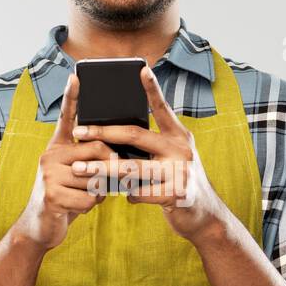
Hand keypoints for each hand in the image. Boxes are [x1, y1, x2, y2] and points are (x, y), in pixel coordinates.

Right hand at [14, 72, 116, 251]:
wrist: (40, 226)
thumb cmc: (66, 197)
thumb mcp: (76, 175)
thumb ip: (89, 161)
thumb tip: (116, 154)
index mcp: (57, 147)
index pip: (65, 118)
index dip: (71, 97)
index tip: (76, 76)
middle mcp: (49, 155)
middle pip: (96, 149)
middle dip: (110, 167)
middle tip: (109, 181)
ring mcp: (48, 174)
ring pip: (95, 177)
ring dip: (98, 192)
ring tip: (83, 197)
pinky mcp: (51, 195)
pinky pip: (89, 197)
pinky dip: (90, 206)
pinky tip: (76, 208)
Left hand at [71, 65, 229, 242]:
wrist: (205, 215)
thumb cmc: (179, 182)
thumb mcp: (172, 158)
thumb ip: (152, 147)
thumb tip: (115, 137)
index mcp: (179, 136)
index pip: (163, 109)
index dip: (152, 89)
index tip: (141, 69)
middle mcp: (181, 149)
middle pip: (135, 136)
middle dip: (103, 133)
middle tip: (80, 131)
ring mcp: (180, 172)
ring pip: (131, 168)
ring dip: (102, 169)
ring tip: (81, 169)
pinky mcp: (175, 195)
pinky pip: (139, 193)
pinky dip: (127, 195)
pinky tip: (124, 195)